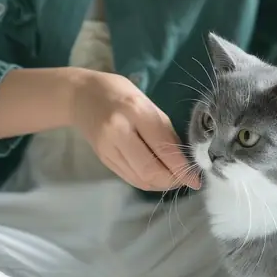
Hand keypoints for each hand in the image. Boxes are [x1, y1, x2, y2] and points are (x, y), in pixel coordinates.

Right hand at [69, 69, 199, 191]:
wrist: (81, 95)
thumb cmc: (119, 93)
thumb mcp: (147, 103)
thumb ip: (165, 131)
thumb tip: (184, 160)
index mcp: (134, 111)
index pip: (162, 148)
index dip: (181, 168)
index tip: (196, 178)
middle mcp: (118, 132)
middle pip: (150, 170)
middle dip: (172, 180)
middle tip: (186, 179)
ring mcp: (108, 148)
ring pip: (140, 179)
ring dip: (161, 184)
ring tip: (174, 178)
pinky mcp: (103, 159)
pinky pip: (130, 177)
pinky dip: (147, 181)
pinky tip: (157, 176)